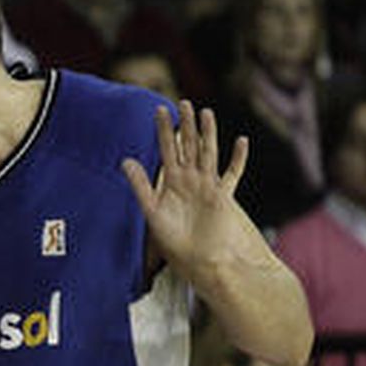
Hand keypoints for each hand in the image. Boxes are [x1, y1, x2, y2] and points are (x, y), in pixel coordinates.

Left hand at [120, 100, 249, 273]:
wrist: (203, 263)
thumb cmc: (176, 245)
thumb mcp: (153, 212)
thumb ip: (141, 186)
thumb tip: (125, 160)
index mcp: (170, 185)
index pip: (165, 151)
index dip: (162, 131)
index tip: (158, 110)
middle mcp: (189, 183)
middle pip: (187, 147)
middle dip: (184, 125)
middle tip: (181, 102)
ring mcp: (207, 187)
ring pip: (207, 153)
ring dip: (206, 133)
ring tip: (203, 112)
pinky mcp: (224, 196)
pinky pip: (232, 174)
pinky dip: (238, 159)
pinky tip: (241, 141)